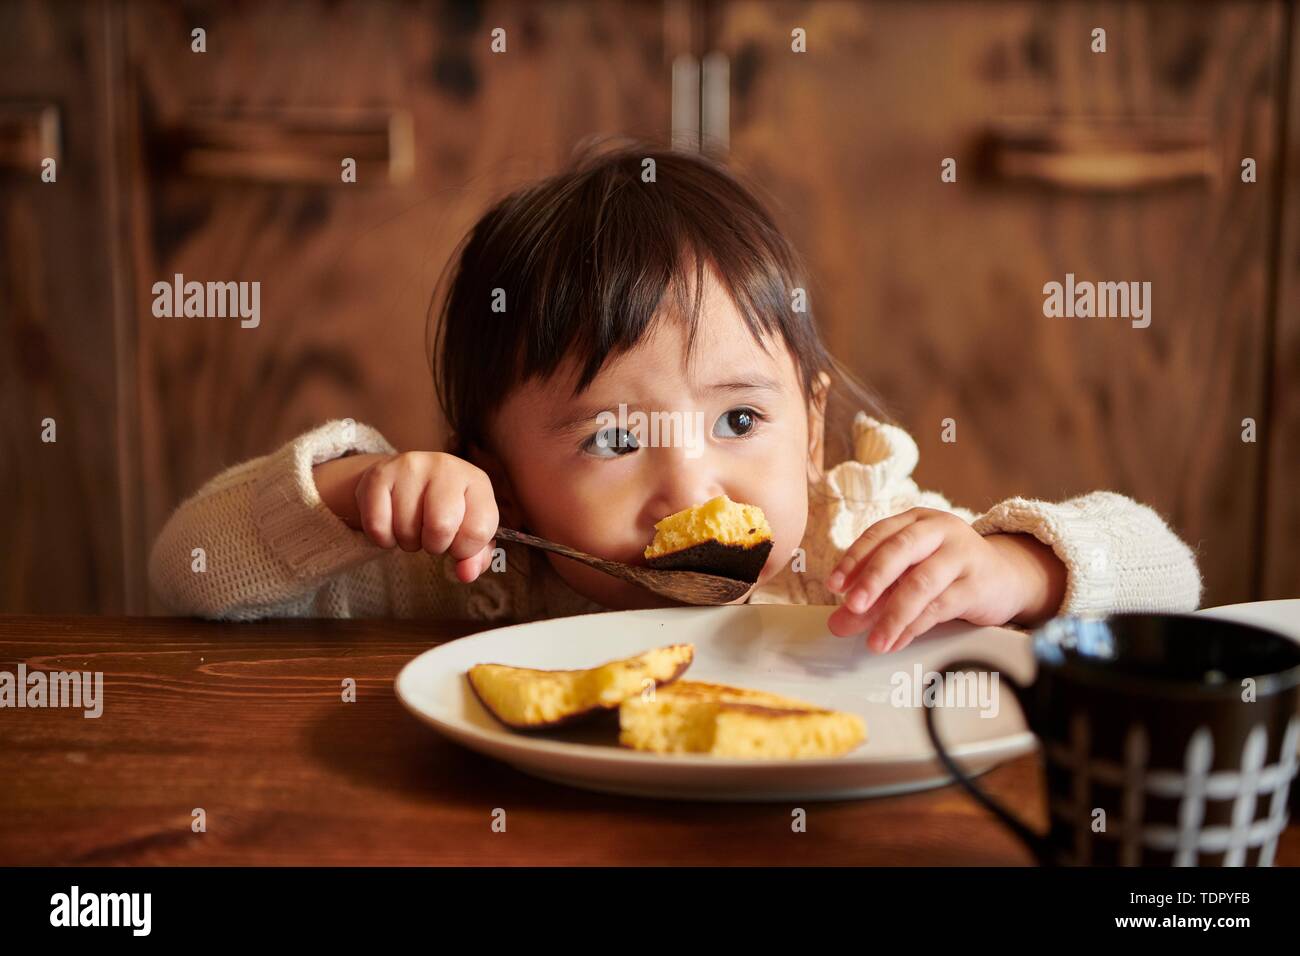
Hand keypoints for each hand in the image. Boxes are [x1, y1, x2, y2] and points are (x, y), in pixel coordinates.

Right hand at [314, 451, 498, 582]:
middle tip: (431, 537)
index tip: (457, 545)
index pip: (478, 530)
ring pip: (406, 529)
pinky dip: (383, 538)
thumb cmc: (444, 510)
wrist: (404, 480)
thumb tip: (467, 574)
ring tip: (412, 526)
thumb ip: (475, 557)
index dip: (465, 550)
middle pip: (440, 527)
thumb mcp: (467, 530)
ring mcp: (410, 467)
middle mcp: (445, 467)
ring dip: (408, 541)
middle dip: (434, 545)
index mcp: (476, 482)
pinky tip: (391, 524)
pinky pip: (377, 526)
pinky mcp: (378, 475)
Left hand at [824, 508, 1065, 651]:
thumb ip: (874, 596)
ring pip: (921, 582)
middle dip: (872, 579)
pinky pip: (941, 606)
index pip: (879, 533)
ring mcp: (962, 555)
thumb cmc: (950, 572)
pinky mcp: (978, 584)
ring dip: (893, 614)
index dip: (854, 559)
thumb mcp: (910, 576)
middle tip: (851, 606)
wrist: (1007, 578)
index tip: (834, 585)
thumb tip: (839, 622)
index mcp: (917, 520)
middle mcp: (939, 530)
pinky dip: (915, 626)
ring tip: (874, 641)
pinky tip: (897, 640)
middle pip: (900, 550)